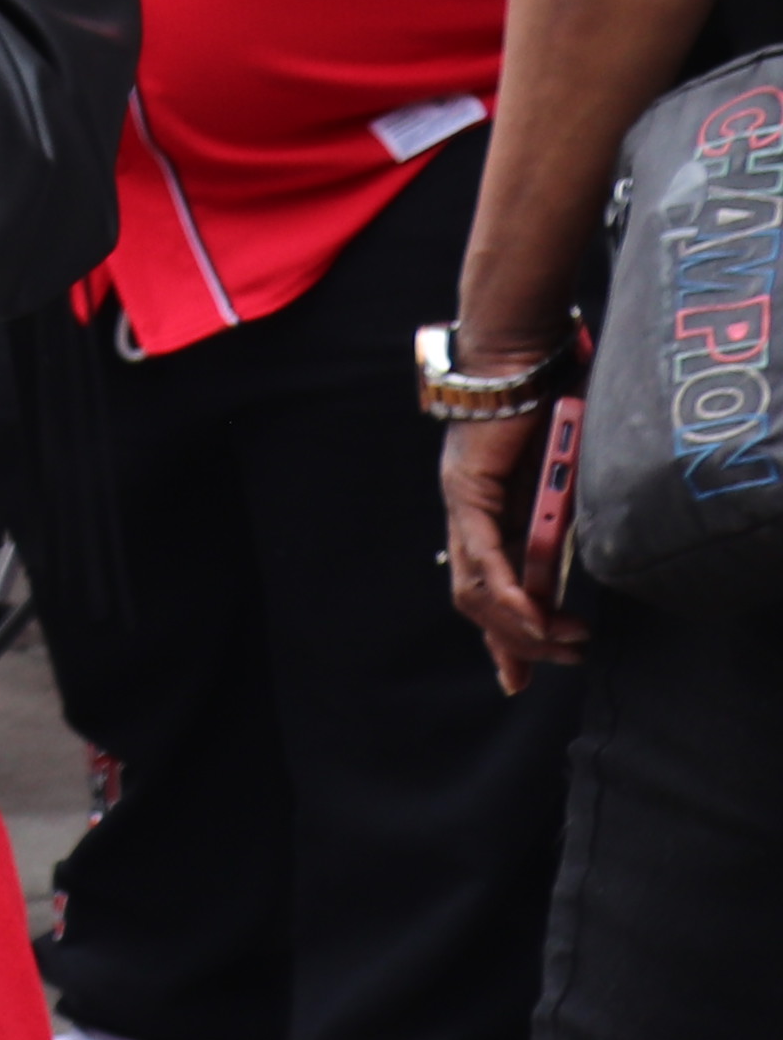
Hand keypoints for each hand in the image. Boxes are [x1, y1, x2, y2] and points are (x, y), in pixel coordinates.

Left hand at [440, 409, 587, 688]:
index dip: (501, 638)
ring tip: (559, 639)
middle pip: (476, 599)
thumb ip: (560, 526)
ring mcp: (462, 504)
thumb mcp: (563, 485)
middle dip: (519, 640)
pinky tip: (529, 615)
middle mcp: (467, 516)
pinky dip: (506, 589)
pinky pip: (482, 552)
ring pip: (475, 586)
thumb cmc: (547, 411)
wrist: (523, 361)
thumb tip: (576, 565)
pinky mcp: (467, 489)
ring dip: (518, 622)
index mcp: (489, 517)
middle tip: (565, 655)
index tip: (519, 678)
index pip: (484, 591)